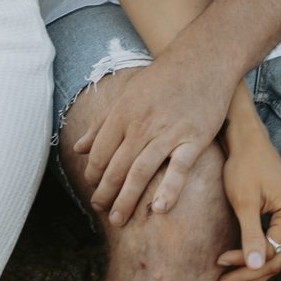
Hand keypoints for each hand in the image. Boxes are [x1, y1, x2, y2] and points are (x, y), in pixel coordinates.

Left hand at [75, 57, 233, 227]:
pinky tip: (159, 209)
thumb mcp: (126, 95)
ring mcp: (168, 133)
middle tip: (101, 211)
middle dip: (105, 193)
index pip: (100, 152)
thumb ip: (101, 124)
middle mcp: (141, 125)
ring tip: (119, 219)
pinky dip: (168, 190)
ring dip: (126, 199)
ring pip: (140, 172)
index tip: (93, 188)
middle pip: (116, 167)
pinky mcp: (194, 139)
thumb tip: (78, 147)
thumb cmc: (162, 79)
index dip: (93, 173)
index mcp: (123, 113)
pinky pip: (178, 169)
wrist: (202, 61)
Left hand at [214, 127, 280, 280]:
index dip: (244, 265)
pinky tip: (240, 272)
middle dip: (248, 277)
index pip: (270, 253)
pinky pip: (274, 246)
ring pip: (276, 257)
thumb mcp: (243, 201)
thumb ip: (251, 234)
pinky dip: (257, 259)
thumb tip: (256, 267)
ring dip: (252, 274)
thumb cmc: (243, 166)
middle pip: (276, 260)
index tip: (218, 266)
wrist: (248, 143)